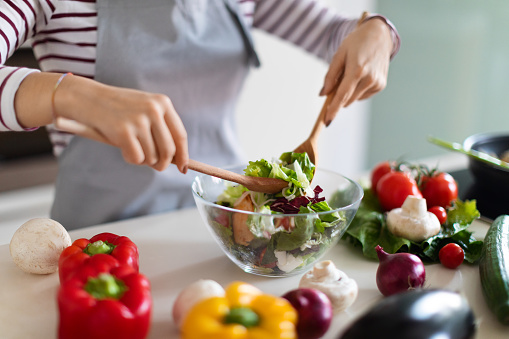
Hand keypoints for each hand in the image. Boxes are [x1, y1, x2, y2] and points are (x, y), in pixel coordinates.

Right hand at [53, 75, 188, 172]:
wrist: (86, 97)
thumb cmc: (116, 107)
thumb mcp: (143, 108)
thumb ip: (160, 128)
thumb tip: (175, 159)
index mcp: (162, 103)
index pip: (180, 135)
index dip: (183, 154)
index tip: (184, 168)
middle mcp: (154, 110)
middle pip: (169, 150)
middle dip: (162, 163)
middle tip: (155, 165)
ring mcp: (139, 120)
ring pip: (152, 157)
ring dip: (143, 160)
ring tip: (131, 147)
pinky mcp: (124, 132)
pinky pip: (136, 158)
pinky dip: (130, 159)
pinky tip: (121, 146)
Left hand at [320, 17, 393, 124]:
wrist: (380, 35)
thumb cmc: (356, 43)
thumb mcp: (339, 54)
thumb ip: (330, 76)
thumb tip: (323, 94)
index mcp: (357, 69)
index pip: (343, 95)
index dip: (333, 109)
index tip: (327, 121)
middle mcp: (369, 78)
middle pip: (347, 99)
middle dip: (338, 96)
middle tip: (337, 80)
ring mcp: (377, 83)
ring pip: (354, 99)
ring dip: (348, 92)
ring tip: (352, 72)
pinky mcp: (381, 85)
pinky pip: (362, 95)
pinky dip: (357, 90)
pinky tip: (361, 75)